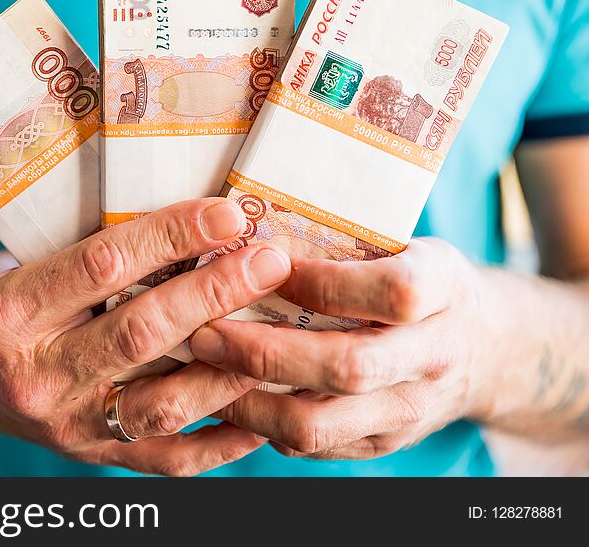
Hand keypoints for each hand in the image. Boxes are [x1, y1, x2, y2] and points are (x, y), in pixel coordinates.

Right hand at [0, 198, 291, 474]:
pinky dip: (220, 441)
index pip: (102, 266)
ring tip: (282, 332)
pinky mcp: (88, 454)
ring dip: (229, 367)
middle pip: (141, 334)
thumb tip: (188, 223)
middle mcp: (34, 374)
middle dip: (215, 294)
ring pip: (161, 404)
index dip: (172, 236)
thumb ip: (90, 251)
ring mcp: (63, 424)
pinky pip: (164, 459)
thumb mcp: (19, 258)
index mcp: (10, 310)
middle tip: (271, 261)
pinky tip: (262, 410)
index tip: (228, 214)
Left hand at [189, 238, 487, 459]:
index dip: (322, 283)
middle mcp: (433, 358)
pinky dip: (261, 424)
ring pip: (319, 424)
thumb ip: (348, 248)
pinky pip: (312, 446)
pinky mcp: (383, 444)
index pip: (391, 293)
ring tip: (204, 371)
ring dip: (249, 401)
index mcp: (443, 292)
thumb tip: (253, 241)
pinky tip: (227, 395)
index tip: (262, 267)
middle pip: (348, 367)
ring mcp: (409, 410)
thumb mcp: (406, 246)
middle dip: (264, 352)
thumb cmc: (424, 282)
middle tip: (206, 332)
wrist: (483, 349)